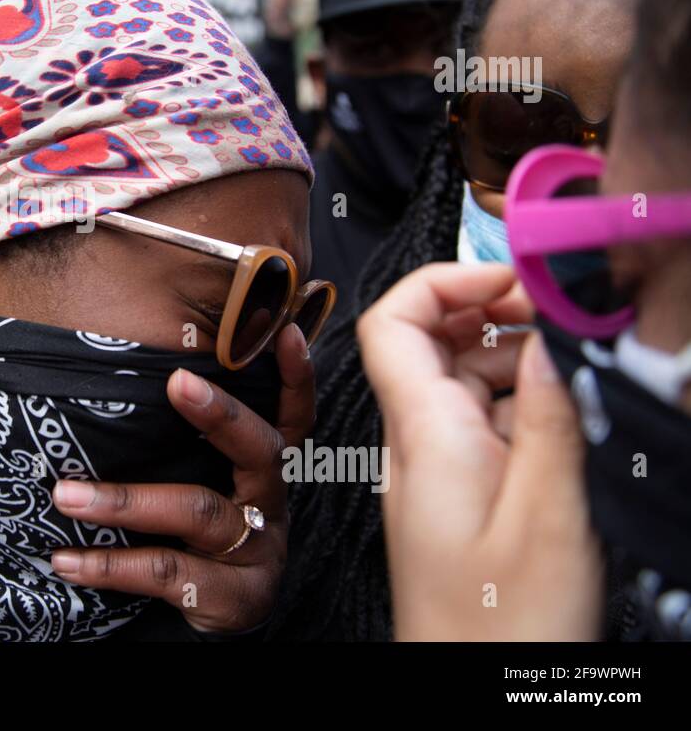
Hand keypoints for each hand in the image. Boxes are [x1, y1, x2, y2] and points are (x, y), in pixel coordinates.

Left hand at [49, 322, 314, 633]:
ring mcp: (257, 552)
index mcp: (266, 471)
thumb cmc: (195, 536)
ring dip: (123, 500)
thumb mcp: (201, 484)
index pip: (292, 416)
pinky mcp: (232, 597)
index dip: (297, 376)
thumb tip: (127, 378)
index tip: (288, 332)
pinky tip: (65, 560)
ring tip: (65, 495)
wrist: (210, 621)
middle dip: (220, 414)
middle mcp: (271, 505)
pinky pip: (167, 571)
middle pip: (260, 451)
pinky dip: (109, 564)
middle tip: (177, 382)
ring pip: (197, 511)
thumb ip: (182, 444)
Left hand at [359, 263, 603, 640]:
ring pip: (463, 379)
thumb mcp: (546, 516)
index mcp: (424, 434)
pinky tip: (562, 419)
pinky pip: (480, 421)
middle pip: (434, 341)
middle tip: (564, 320)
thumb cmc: (502, 626)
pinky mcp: (459, 492)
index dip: (447, 281)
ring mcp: (436, 466)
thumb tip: (549, 338)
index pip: (395, 322)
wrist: (476, 689)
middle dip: (496, 314)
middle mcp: (417, 441)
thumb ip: (548, 420)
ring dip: (514, 358)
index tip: (513, 278)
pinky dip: (519, 402)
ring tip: (573, 368)